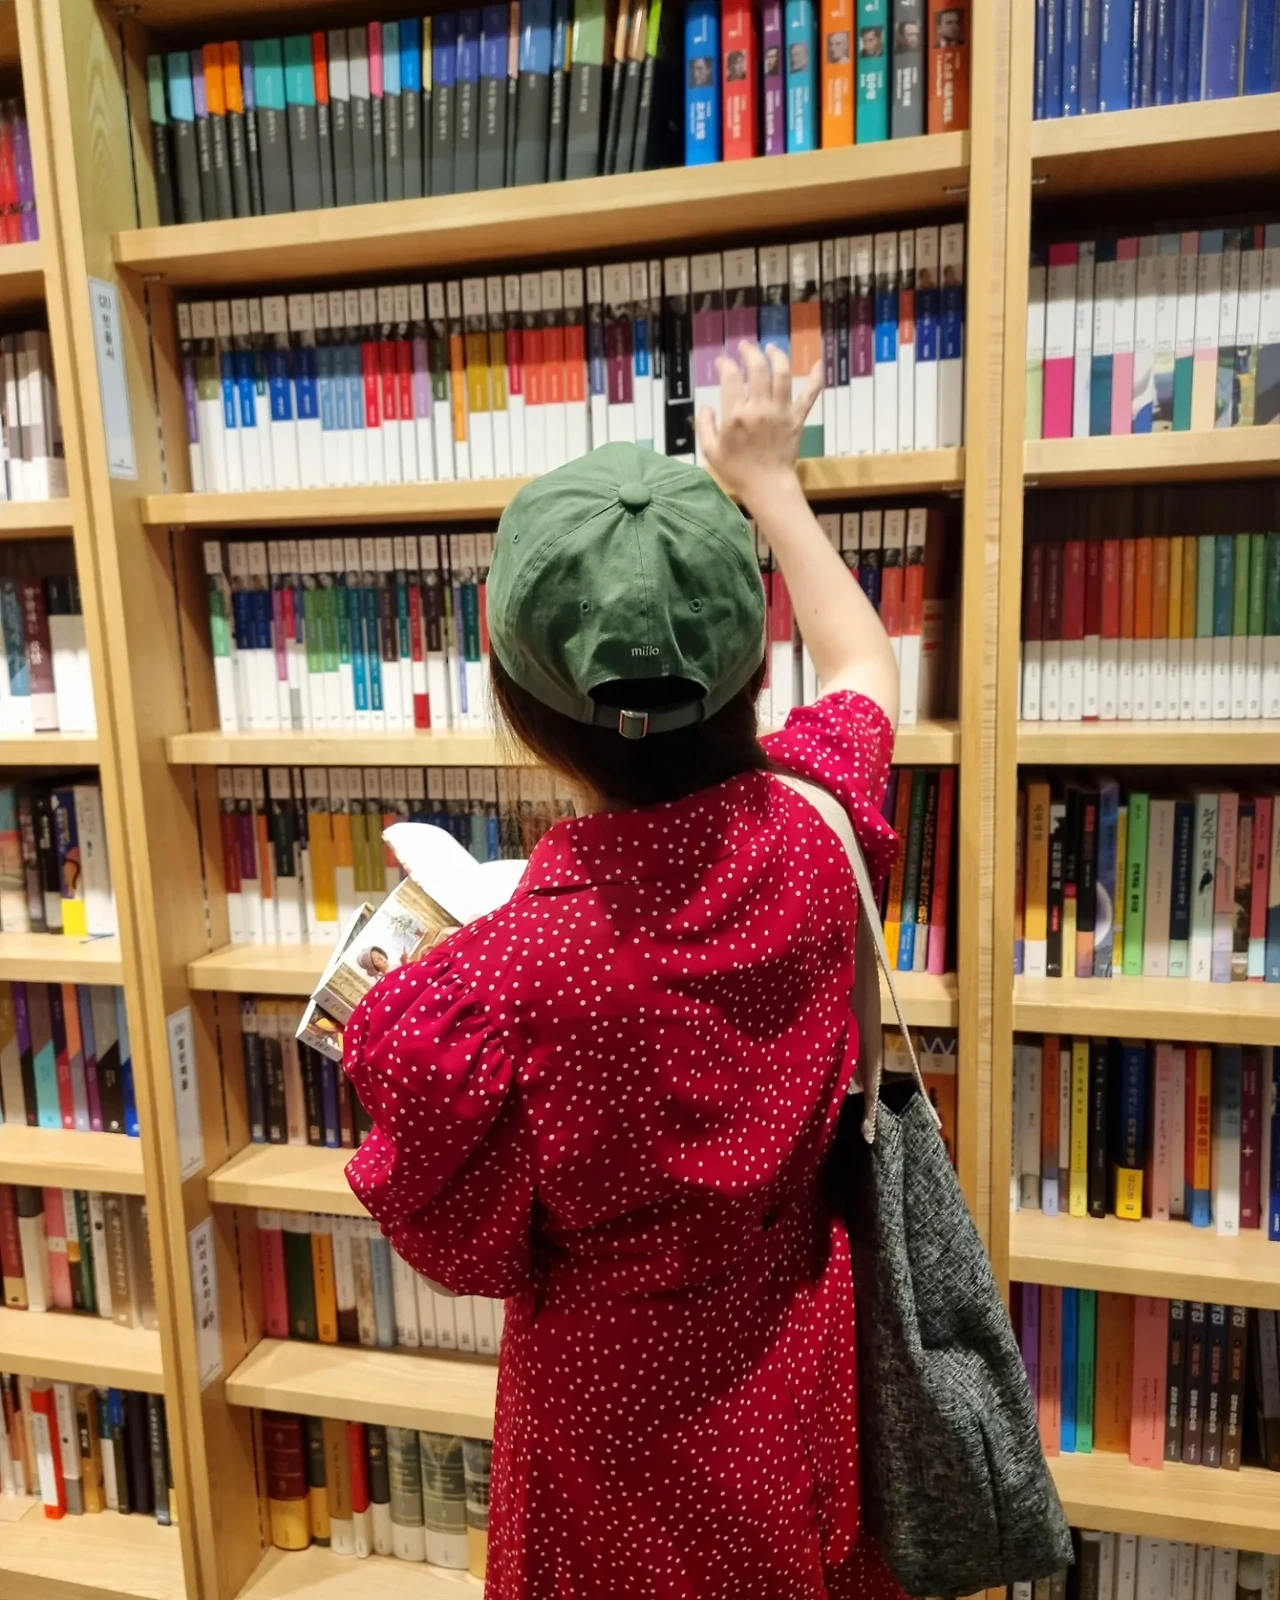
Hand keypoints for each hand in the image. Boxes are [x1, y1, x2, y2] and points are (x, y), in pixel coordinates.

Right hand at [696, 340, 822, 507]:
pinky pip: (809, 395)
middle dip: (750, 352)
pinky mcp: (796, 418)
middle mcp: (759, 408)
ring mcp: (780, 411)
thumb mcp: (710, 451)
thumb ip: (704, 425)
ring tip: (771, 348)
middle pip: (757, 368)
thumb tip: (706, 406)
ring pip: (781, 374)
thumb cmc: (737, 470)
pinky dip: (816, 378)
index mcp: (736, 415)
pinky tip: (819, 363)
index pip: (730, 377)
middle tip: (745, 347)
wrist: (767, 486)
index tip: (722, 362)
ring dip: (777, 356)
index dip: (725, 364)